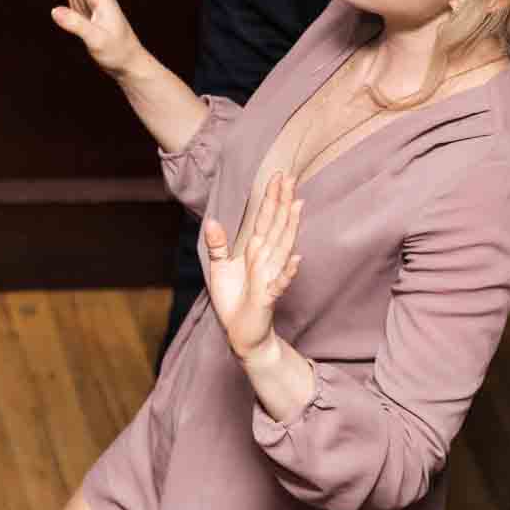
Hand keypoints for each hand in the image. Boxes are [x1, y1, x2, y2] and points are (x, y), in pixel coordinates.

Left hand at [203, 171, 303, 361]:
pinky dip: (287, 273)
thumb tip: (212, 220)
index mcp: (255, 252)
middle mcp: (266, 260)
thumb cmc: (233, 300)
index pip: (265, 220)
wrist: (241, 333)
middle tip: (290, 177)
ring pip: (282, 248)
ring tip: (298, 206)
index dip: (271, 199)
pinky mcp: (268, 297)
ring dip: (290, 228)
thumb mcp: (219, 269)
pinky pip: (279, 283)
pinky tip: (296, 260)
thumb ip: (218, 245)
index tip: (278, 177)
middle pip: (276, 227)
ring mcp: (269, 277)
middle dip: (282, 203)